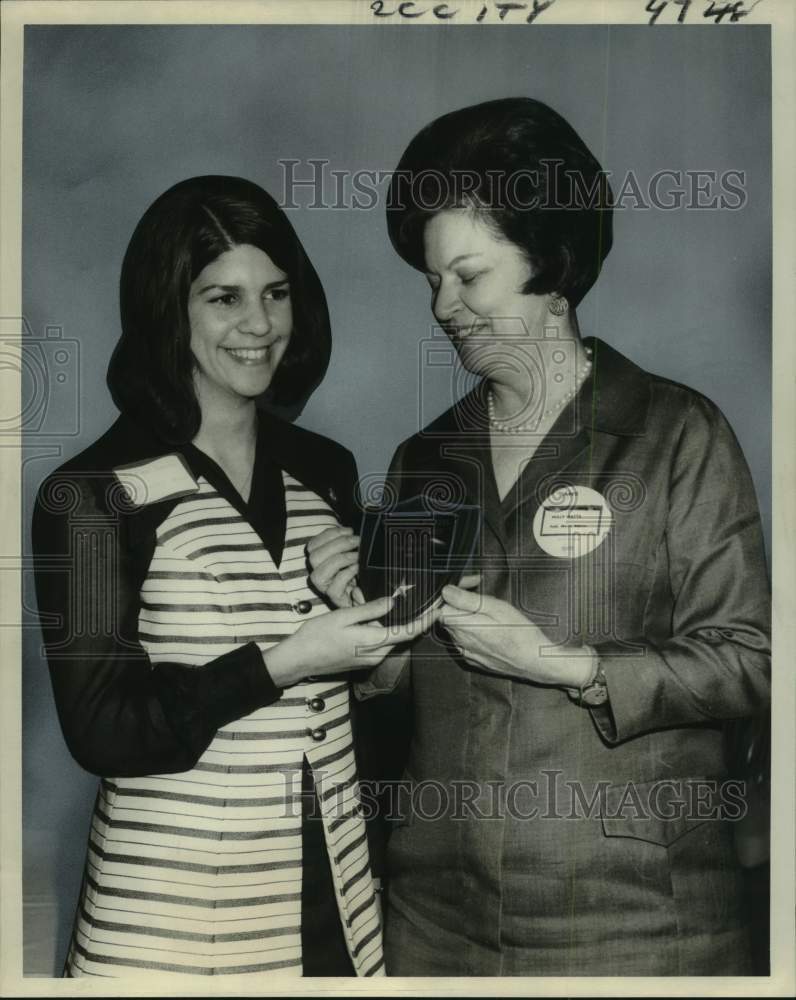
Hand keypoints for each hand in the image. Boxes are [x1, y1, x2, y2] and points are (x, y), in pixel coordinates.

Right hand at [266, 596, 435, 687]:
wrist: (299, 660)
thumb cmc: (317, 635)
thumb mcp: (344, 616)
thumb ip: (371, 609)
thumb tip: (395, 601)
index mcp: (374, 642)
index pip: (409, 631)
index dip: (426, 620)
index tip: (439, 608)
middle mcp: (376, 655)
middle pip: (403, 635)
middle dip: (415, 619)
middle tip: (423, 598)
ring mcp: (370, 660)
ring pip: (392, 639)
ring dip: (399, 624)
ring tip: (406, 604)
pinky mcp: (363, 661)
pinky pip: (382, 644)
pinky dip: (387, 631)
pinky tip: (383, 617)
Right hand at [307, 526, 363, 607]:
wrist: (369, 595)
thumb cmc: (360, 572)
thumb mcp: (352, 554)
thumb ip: (346, 543)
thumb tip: (349, 532)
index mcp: (320, 561)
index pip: (313, 545)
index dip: (330, 534)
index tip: (349, 530)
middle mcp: (318, 574)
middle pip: (314, 557)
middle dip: (337, 544)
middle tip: (356, 541)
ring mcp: (325, 587)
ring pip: (320, 573)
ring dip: (341, 559)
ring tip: (358, 555)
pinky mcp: (335, 598)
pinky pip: (334, 587)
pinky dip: (347, 574)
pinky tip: (357, 568)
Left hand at [439, 584, 595, 687]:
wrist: (536, 662)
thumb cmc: (521, 633)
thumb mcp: (497, 608)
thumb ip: (467, 600)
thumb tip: (446, 591)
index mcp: (463, 626)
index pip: (440, 606)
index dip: (453, 593)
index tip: (468, 587)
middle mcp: (459, 641)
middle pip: (447, 617)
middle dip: (459, 603)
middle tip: (482, 597)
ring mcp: (465, 652)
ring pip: (456, 629)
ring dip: (466, 618)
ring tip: (488, 614)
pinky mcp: (473, 660)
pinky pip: (464, 641)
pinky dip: (472, 632)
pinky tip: (489, 630)